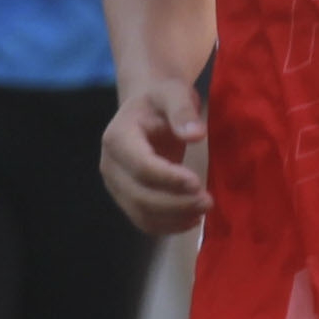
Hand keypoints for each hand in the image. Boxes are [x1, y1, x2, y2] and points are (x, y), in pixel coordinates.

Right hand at [100, 75, 210, 233]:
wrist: (148, 108)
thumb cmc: (161, 99)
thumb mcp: (173, 93)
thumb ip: (183, 111)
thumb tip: (195, 134)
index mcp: (118, 138)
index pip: (141, 167)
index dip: (169, 179)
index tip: (198, 182)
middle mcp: (110, 166)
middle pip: (140, 196)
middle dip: (176, 203)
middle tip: (208, 201)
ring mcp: (116, 185)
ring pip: (142, 213)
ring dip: (174, 218)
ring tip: (204, 210)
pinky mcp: (126, 198)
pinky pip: (144, 221)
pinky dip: (168, 226)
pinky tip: (192, 219)